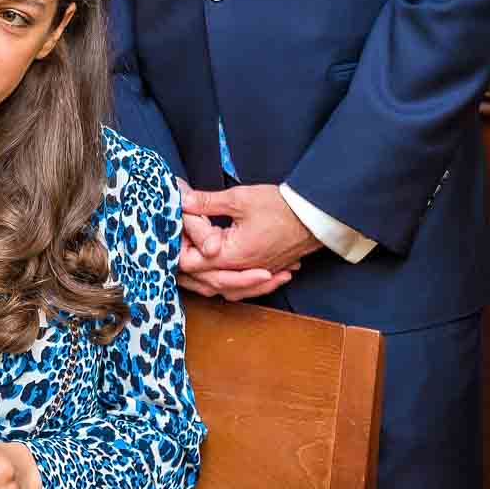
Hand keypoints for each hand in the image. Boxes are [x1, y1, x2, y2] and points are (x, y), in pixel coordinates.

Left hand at [179, 183, 318, 297]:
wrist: (315, 216)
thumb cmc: (280, 207)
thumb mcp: (239, 199)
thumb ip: (207, 202)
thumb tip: (182, 199)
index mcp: (230, 256)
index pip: (192, 264)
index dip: (179, 248)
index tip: (174, 233)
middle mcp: (242, 271)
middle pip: (205, 281)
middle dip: (188, 267)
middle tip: (178, 248)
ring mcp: (256, 274)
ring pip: (225, 288)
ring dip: (208, 279)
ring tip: (195, 268)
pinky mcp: (267, 271)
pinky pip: (244, 287)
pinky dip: (231, 284)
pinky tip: (227, 276)